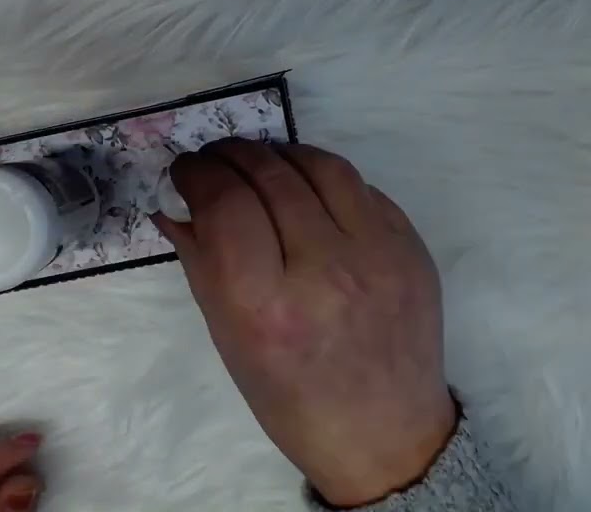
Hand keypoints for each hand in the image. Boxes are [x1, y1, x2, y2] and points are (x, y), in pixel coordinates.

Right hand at [154, 139, 455, 507]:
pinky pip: (362, 187)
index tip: (187, 172)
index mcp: (267, 307)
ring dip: (280, 154)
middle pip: (270, 175)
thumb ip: (203, 264)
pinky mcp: (412, 248)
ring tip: (259, 163)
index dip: (199, 174)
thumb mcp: (230, 340)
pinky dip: (324, 179)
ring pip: (322, 166)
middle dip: (232, 156)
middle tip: (215, 160)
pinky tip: (305, 190)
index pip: (226, 203)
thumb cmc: (292, 399)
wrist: (385, 435)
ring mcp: (378, 256)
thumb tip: (178, 203)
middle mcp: (325, 272)